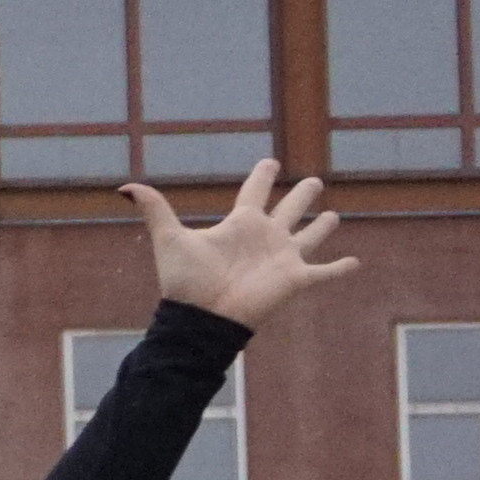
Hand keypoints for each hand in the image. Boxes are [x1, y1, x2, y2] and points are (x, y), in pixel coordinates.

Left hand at [131, 160, 350, 329]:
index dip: (262, 176)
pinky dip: (340, 268)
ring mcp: (283, 257)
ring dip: (322, 226)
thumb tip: (124, 185)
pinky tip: (355, 262)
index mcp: (241, 224)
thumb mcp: (170, 239)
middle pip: (289, 208)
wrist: (201, 317)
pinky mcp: (295, 279)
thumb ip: (155, 209)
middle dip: (301, 195)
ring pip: (310, 235)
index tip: (270, 162)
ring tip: (333, 214)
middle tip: (313, 181)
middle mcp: (265, 236)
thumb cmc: (185, 281)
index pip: (255, 191)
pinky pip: (324, 272)